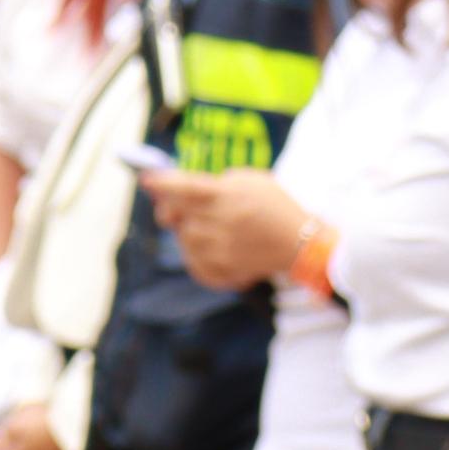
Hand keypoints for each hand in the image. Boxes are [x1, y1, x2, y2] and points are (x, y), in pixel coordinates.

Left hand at [141, 166, 310, 291]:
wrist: (302, 243)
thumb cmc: (276, 205)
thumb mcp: (252, 180)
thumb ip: (219, 182)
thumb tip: (182, 189)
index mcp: (228, 194)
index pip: (185, 186)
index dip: (162, 183)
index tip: (147, 181)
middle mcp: (223, 221)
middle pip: (177, 214)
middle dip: (171, 210)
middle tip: (173, 209)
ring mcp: (223, 248)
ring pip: (184, 239)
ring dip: (187, 233)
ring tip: (206, 230)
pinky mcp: (226, 269)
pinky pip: (195, 265)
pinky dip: (196, 258)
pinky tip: (209, 251)